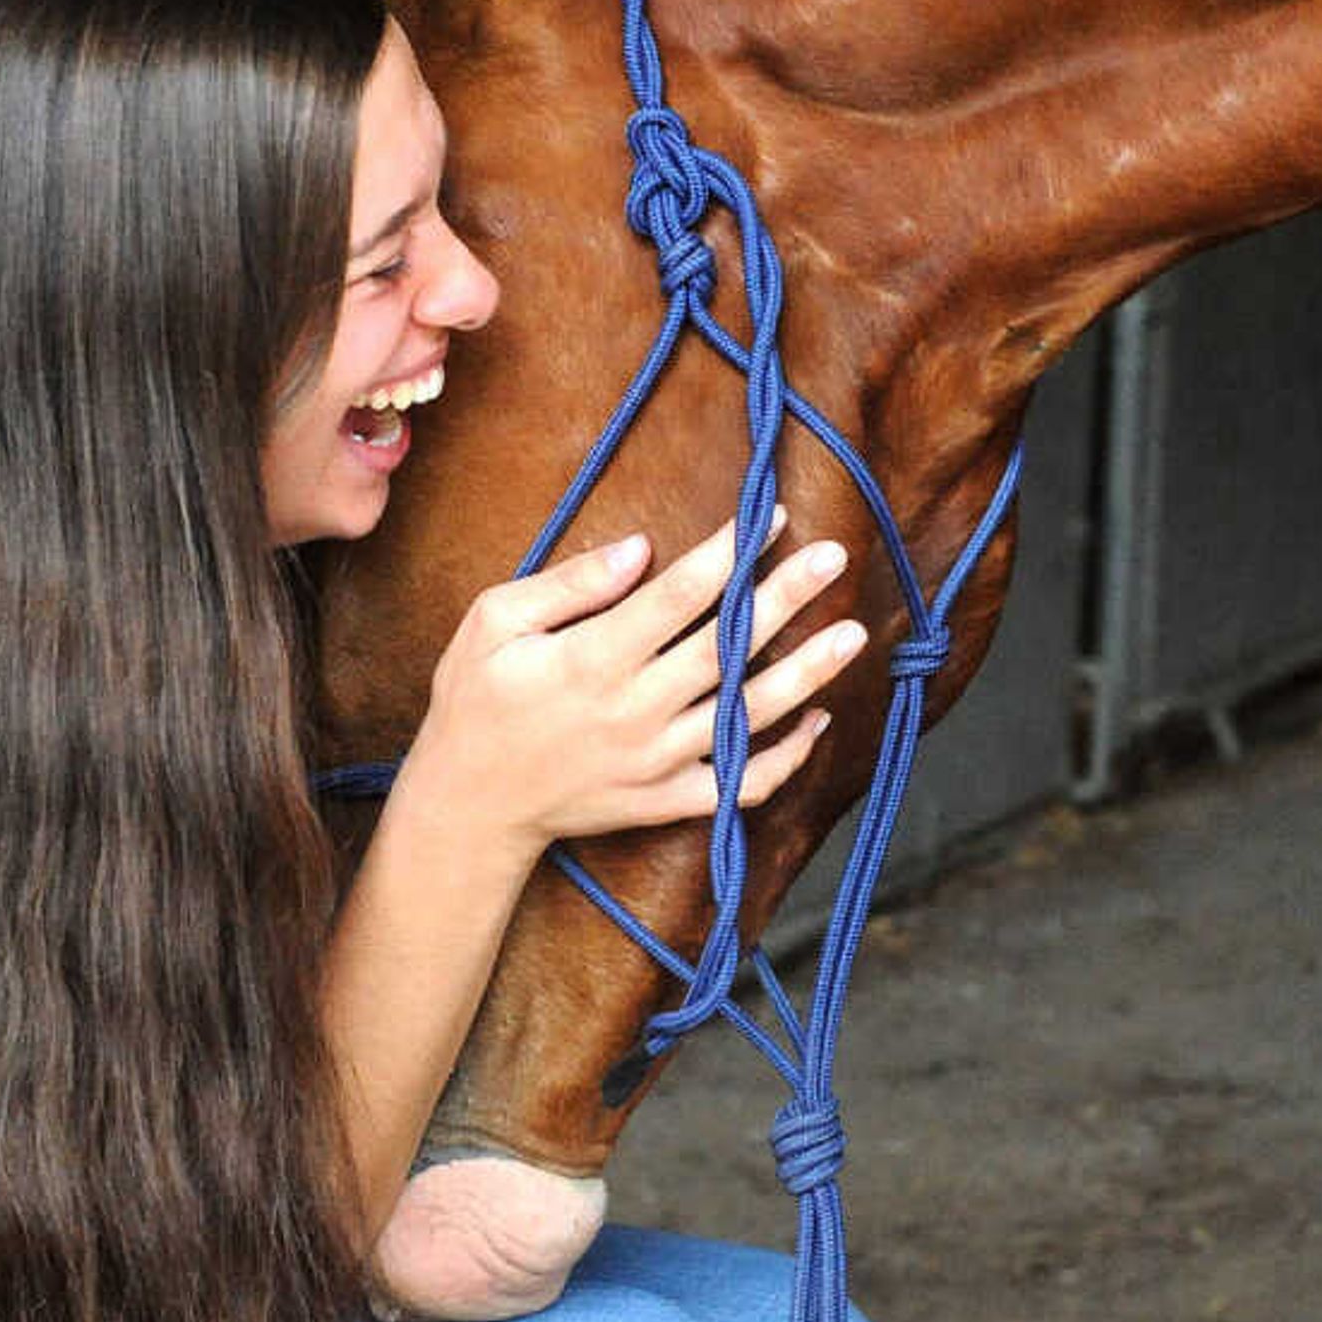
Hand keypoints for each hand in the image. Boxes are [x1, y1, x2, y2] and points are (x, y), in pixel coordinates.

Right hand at [389, 513, 864, 861]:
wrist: (470, 805)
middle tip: (833, 558)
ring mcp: (654, 763)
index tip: (768, 517)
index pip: (678, 597)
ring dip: (805, 675)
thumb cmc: (475, 701)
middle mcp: (632, 712)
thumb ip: (567, 584)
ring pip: (745, 716)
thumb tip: (642, 548)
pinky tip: (817, 721)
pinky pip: (738, 785)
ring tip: (851, 633)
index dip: (729, 554)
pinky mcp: (664, 803)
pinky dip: (784, 758)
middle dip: (784, 600)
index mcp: (590, 660)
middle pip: (725, 649)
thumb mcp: (492, 623)